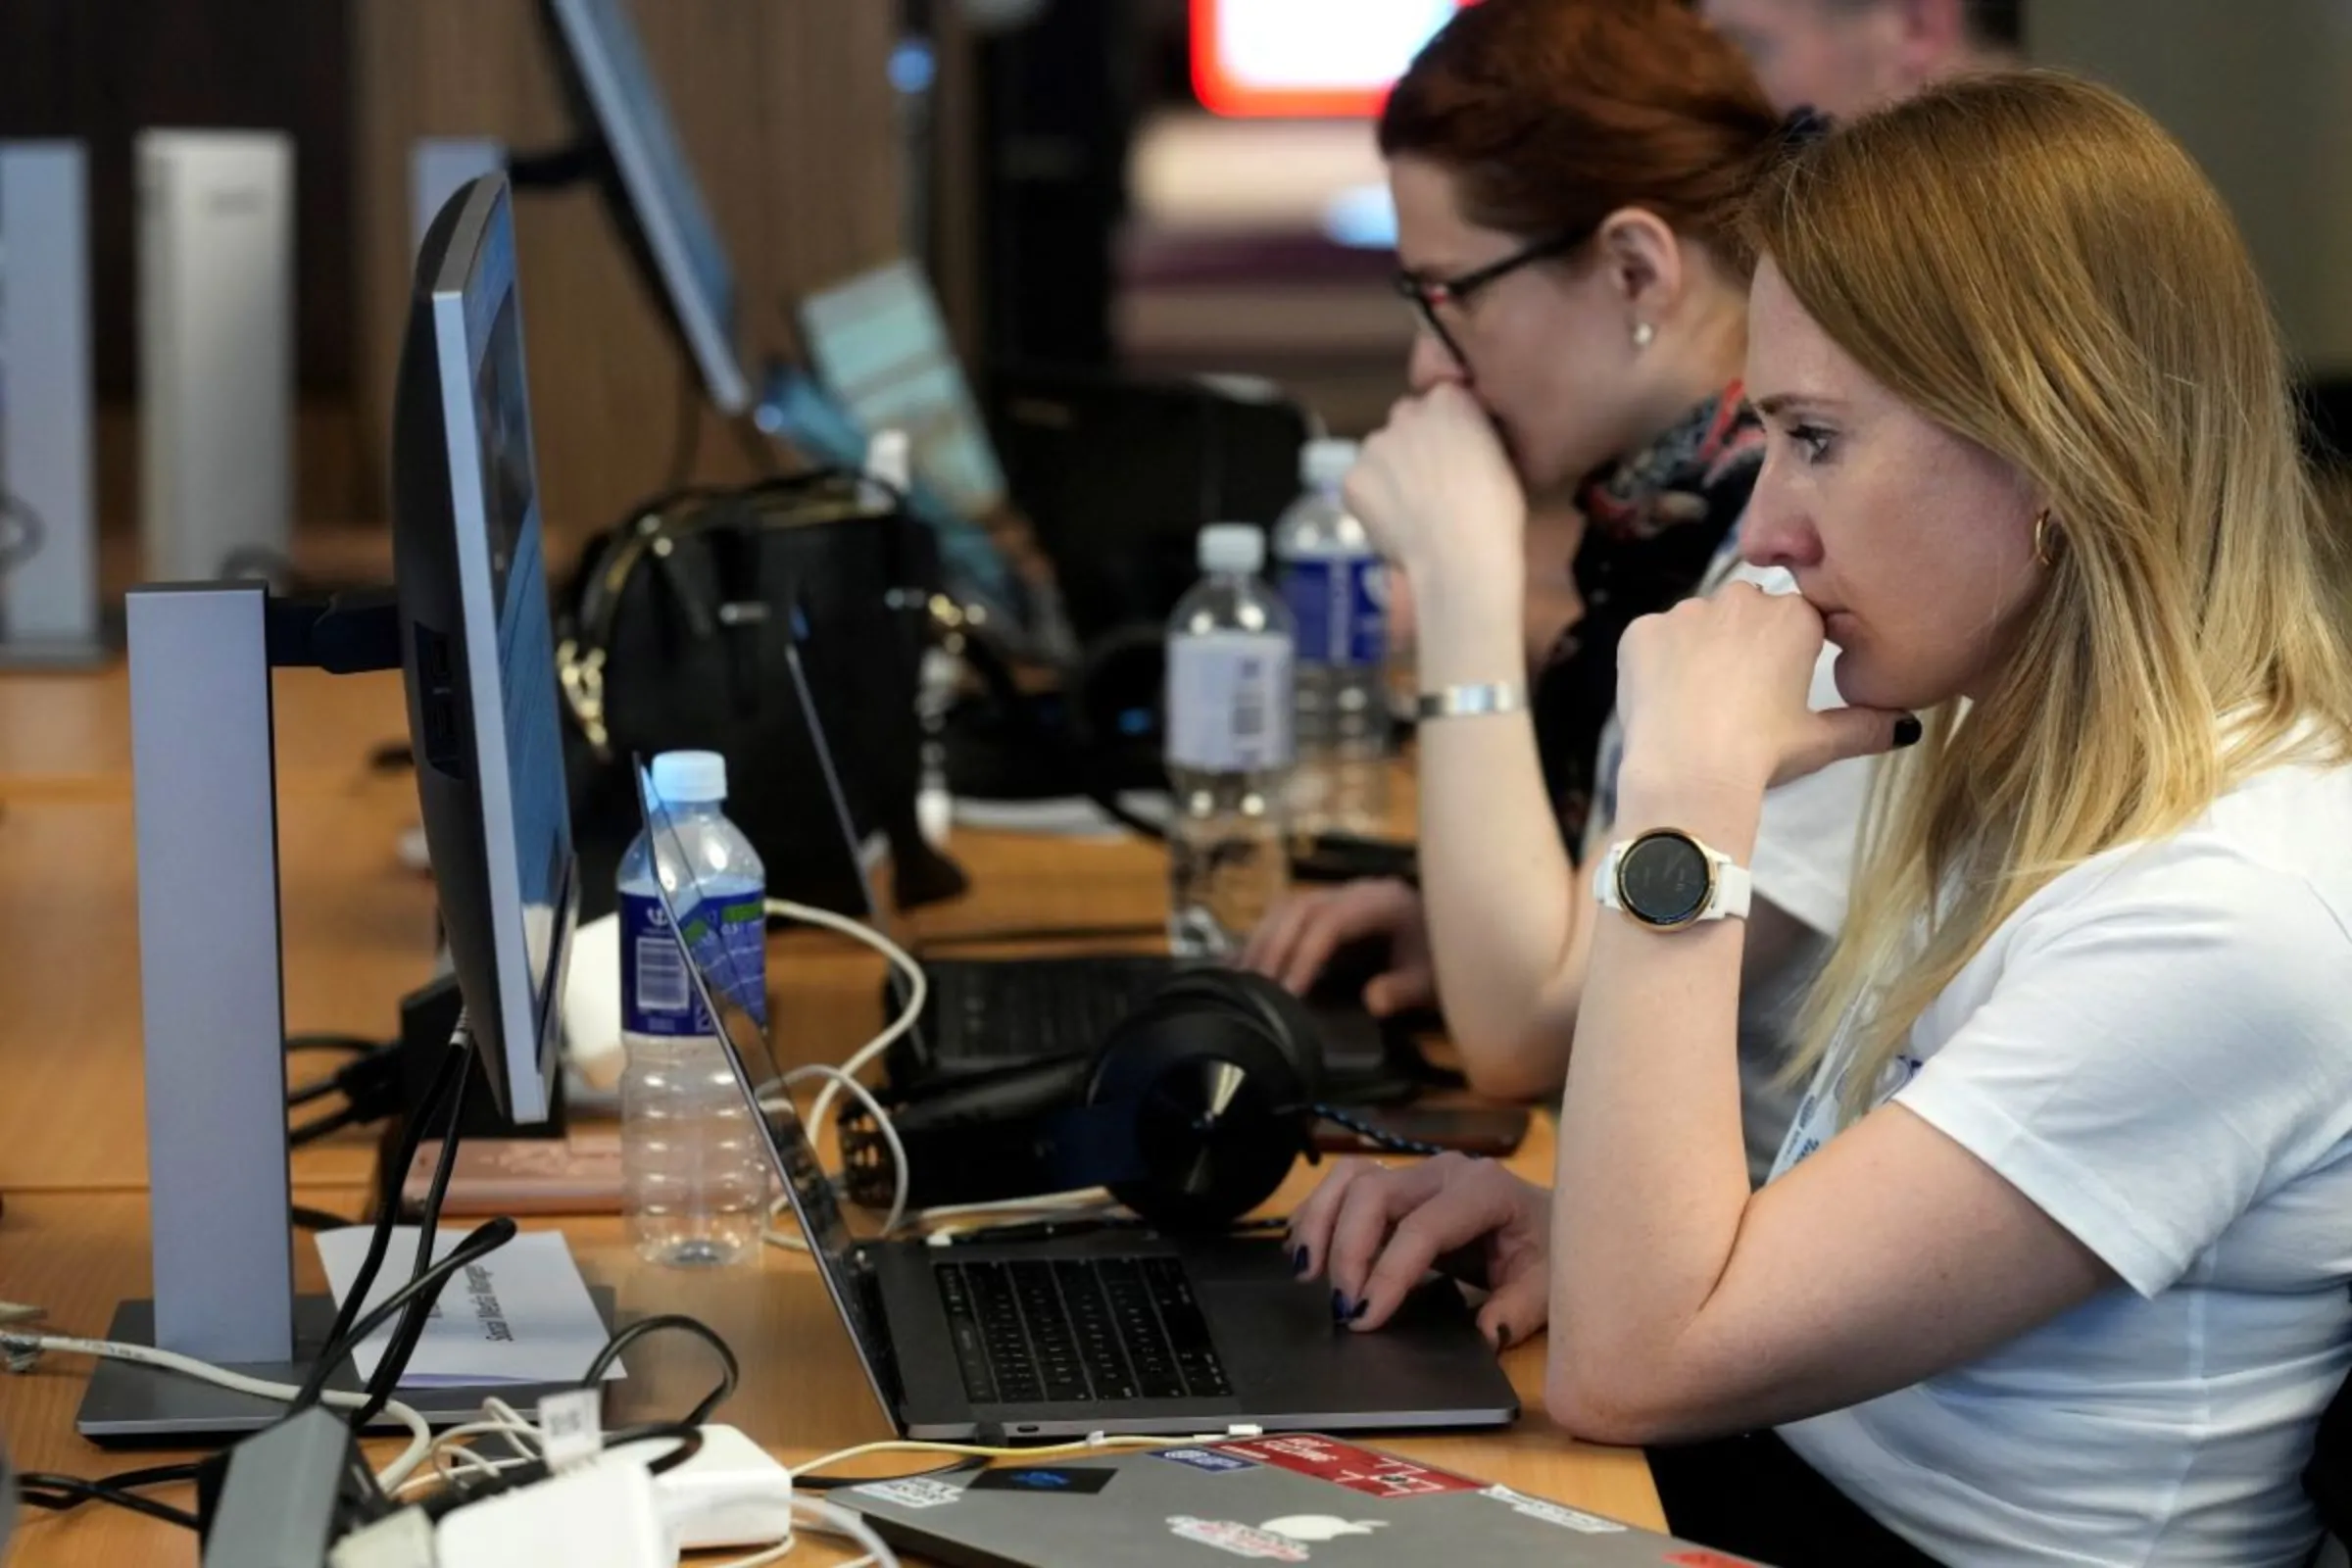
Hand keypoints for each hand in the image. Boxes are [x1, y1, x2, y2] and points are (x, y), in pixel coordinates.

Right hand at [1236, 878, 1433, 1016]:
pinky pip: (1289, 914)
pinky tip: (1246, 961)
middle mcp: (1357, 891)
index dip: (1304, 954)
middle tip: (1254, 988)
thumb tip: (1372, 1000)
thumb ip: (1405, 989)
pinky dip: (1266, 936)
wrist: (1462, 932)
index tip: (1288, 991)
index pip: (1331, 921)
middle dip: (1273, 947)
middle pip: (1300, 908)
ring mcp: (1341, 895)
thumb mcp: (1435, 980)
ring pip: (1288, 906)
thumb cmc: (1446, 958)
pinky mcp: (1332, 906)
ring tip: (1244, 977)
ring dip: (1263, 940)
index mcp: (1382, 902)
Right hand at [1286, 1152, 1551, 1349]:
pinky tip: (1306, 1253)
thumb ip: (1517, 1311)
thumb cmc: (1548, 1252)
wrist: (1550, 1221)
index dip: (1388, 1272)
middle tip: (1340, 1308)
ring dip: (1320, 1224)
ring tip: (1307, 1275)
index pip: (1422, 1227)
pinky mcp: (1397, 1181)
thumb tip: (1481, 1336)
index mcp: (1484, 1190)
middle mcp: (1445, 1171)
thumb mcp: (1547, 1286)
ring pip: (1350, 1178)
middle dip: (1347, 1251)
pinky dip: (1319, 1214)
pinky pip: (1345, 1184)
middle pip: (1373, 1192)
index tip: (1364, 1319)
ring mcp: (1417, 1171)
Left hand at [1344, 385, 1526, 592]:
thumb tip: (1457, 443)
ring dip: (1389, 474)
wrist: (1461, 557)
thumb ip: (1470, 436)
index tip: (1450, 458)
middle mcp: (1407, 412)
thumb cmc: (1493, 515)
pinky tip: (1395, 526)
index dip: (1443, 433)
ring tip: (1413, 513)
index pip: (1437, 403)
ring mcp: (1375, 444)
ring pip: (1378, 454)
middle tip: (1429, 486)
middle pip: (1403, 422)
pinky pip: (1359, 487)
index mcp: (1450, 401)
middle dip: (1412, 446)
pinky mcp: (1352, 477)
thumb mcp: (1499, 458)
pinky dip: (1371, 504)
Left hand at [1616, 582, 1911, 791]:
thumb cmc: (1764, 753)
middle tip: (1739, 697)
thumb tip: (1908, 727)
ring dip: (1701, 649)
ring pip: (1699, 623)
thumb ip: (1868, 727)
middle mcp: (1741, 599)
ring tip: (1699, 701)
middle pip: (1747, 613)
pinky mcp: (1640, 629)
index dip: (1790, 654)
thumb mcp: (1822, 742)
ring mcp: (1685, 611)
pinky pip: (1654, 639)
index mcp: (1794, 617)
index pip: (1800, 620)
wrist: (1689, 771)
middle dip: (1745, 642)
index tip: (1779, 687)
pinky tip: (1664, 698)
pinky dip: (1658, 662)